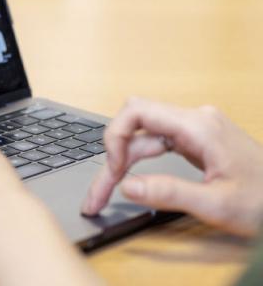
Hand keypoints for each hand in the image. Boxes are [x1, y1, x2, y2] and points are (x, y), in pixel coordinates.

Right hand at [82, 97, 262, 236]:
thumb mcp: (217, 205)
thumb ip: (170, 193)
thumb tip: (127, 187)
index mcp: (199, 126)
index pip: (137, 111)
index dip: (115, 137)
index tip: (114, 171)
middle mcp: (195, 120)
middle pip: (135, 125)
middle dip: (112, 156)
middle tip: (98, 195)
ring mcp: (196, 128)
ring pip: (144, 136)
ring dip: (122, 161)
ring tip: (106, 193)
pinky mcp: (198, 140)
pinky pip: (158, 142)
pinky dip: (140, 161)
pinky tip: (131, 179)